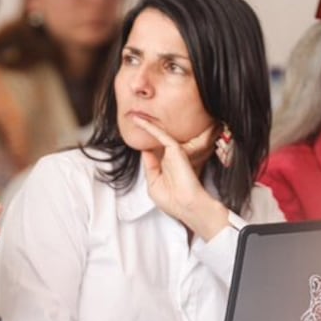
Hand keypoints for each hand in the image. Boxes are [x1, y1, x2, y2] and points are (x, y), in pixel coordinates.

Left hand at [136, 119, 228, 241]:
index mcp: (165, 168)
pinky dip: (148, 127)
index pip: (152, 153)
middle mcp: (170, 158)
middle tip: (133, 118)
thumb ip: (150, 167)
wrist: (187, 206)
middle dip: (145, 130)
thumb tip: (144, 151)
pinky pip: (159, 135)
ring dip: (146, 124)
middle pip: (155, 142)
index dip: (143, 144)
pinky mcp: (175, 150)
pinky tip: (138, 120)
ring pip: (158, 136)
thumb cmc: (173, 201)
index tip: (133, 133)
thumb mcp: (154, 185)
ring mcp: (173, 153)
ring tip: (133, 115)